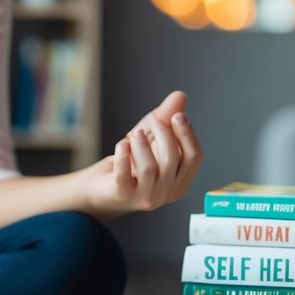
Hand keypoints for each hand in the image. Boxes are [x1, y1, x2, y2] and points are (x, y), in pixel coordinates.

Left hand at [82, 90, 201, 219]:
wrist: (100, 189)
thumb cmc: (130, 163)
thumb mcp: (150, 139)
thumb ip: (165, 119)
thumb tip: (180, 96)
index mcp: (181, 181)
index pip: (194, 157)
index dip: (187, 134)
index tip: (177, 115)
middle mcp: (166, 193)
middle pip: (172, 159)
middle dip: (163, 134)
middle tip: (152, 120)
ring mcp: (145, 198)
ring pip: (149, 168)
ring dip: (142, 145)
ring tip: (135, 132)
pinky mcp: (122, 196)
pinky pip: (124, 175)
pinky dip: (123, 157)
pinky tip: (121, 144)